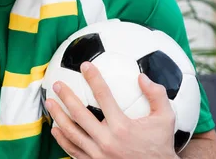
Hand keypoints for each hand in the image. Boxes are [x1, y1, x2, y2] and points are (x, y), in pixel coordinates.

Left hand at [45, 62, 178, 158]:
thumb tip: (142, 76)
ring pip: (72, 133)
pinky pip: (73, 151)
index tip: (85, 65)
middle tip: (57, 84)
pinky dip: (62, 140)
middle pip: (80, 114)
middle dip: (66, 96)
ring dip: (58, 116)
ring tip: (49, 102)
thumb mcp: (166, 120)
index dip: (94, 78)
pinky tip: (55, 129)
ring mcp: (98, 155)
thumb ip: (157, 96)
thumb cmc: (161, 145)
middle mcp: (107, 141)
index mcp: (122, 127)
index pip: (104, 96)